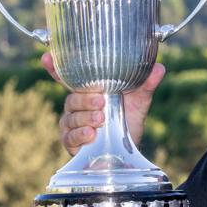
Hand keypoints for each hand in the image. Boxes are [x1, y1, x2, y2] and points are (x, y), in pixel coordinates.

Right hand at [44, 52, 165, 155]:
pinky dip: (80, 134)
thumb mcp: (139, 100)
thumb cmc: (129, 119)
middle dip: (85, 99)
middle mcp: (77, 105)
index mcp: (89, 91)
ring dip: (85, 117)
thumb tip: (159, 68)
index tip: (47, 58)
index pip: (68, 77)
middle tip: (101, 101)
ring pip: (70, 117)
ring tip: (100, 119)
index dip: (55, 67)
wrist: (129, 148)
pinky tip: (91, 134)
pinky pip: (70, 136)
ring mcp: (73, 123)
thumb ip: (145, 84)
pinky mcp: (72, 142)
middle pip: (72, 97)